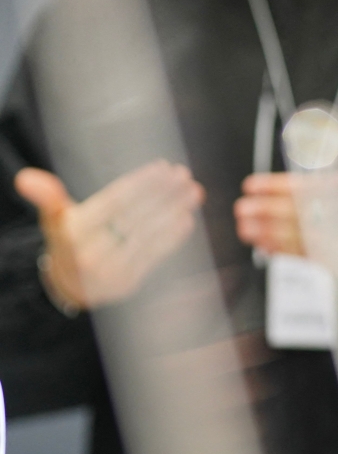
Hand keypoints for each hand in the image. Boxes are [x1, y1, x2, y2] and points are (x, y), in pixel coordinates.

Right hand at [15, 162, 203, 309]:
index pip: (114, 202)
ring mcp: (112, 270)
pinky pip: (154, 256)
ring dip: (175, 212)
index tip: (164, 167)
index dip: (141, 184)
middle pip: (135, 217)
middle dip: (163, 194)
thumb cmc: (68, 241)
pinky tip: (187, 218)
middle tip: (184, 175)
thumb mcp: (54, 219)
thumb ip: (48, 198)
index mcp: (75, 232)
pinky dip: (172, 237)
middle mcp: (93, 252)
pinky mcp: (129, 283)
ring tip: (194, 191)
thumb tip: (27, 178)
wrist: (70, 286)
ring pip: (149, 235)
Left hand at [237, 171, 337, 281]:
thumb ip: (317, 184)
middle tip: (242, 210)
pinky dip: (281, 251)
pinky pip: (304, 256)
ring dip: (267, 233)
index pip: (304, 186)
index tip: (251, 186)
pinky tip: (264, 245)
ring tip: (245, 229)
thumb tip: (272, 186)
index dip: (273, 186)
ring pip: (298, 236)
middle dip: (265, 212)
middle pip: (298, 212)